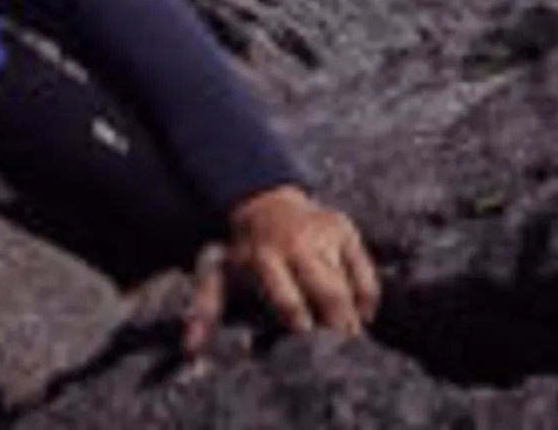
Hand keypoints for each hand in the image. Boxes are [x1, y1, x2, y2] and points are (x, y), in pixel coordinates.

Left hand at [183, 185, 380, 358]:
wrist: (262, 205)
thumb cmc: (243, 255)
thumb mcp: (218, 276)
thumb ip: (205, 312)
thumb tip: (191, 351)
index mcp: (263, 258)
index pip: (291, 303)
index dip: (302, 328)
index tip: (307, 343)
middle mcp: (295, 243)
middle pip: (330, 298)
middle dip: (336, 329)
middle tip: (338, 352)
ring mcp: (323, 234)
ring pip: (351, 291)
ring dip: (352, 319)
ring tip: (347, 338)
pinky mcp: (345, 230)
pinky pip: (367, 277)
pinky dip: (366, 302)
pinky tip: (358, 314)